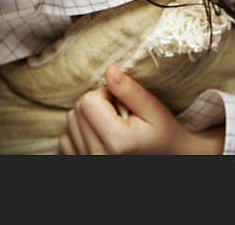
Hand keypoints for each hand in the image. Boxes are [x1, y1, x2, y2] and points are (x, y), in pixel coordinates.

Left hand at [59, 65, 224, 154]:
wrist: (169, 159)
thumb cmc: (163, 134)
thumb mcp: (154, 110)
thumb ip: (130, 90)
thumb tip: (109, 70)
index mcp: (117, 142)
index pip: (88, 101)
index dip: (105, 94)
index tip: (122, 103)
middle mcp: (98, 156)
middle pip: (77, 111)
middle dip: (96, 105)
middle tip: (119, 115)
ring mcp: (87, 162)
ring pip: (70, 123)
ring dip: (88, 118)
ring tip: (111, 126)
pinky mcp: (79, 164)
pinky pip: (65, 140)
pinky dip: (80, 134)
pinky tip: (100, 137)